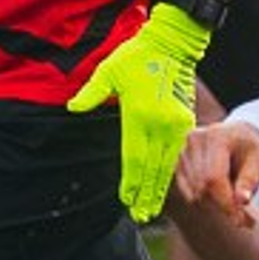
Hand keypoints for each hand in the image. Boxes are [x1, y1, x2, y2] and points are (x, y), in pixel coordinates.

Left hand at [69, 2, 211, 220]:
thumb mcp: (109, 72)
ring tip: (153, 208)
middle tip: (142, 215)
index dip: (130, 182)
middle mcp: (160, 124)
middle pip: (152, 168)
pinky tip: (164, 185)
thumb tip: (73, 108)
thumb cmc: (136, 56)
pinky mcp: (185, 121)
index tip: (127, 200)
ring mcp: (176, 124)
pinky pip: (176, 153)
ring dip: (160, 188)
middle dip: (146, 194)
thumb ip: (92, 93)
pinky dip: (169, 171)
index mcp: (139, 115)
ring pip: (167, 164)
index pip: (133, 157)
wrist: (173, 44)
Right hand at [176, 117, 258, 221]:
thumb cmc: (249, 148)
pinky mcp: (176, 163)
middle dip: (223, 206)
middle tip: (243, 218)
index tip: (241, 219)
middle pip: (202, 187)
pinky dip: (204, 199)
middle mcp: (193, 141)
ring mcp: (181, 152)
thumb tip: (242, 201)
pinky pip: (187, 191)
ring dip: (214, 204)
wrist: (237, 135)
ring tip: (234, 205)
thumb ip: (249, 180)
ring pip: (194, 192)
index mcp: (215, 137)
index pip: (213, 177)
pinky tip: (219, 196)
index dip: (226, 202)